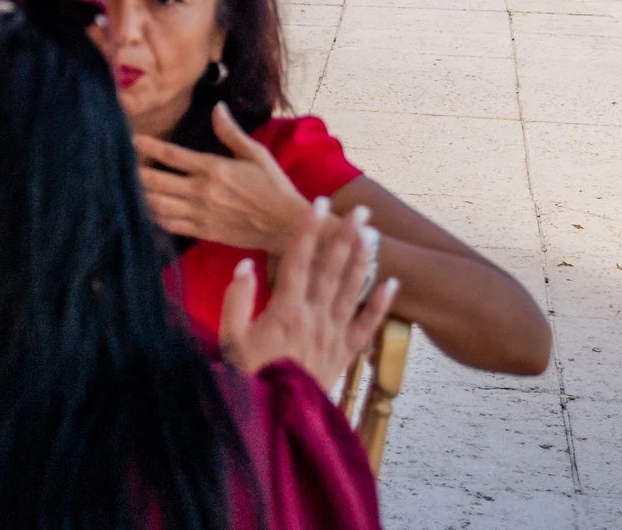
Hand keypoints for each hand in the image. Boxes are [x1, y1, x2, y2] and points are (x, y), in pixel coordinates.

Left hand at [135, 104, 313, 254]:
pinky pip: (170, 225)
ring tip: (118, 187)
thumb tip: (217, 107)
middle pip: (156, 181)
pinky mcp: (203, 232)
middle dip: (133, 173)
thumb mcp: (256, 154)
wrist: (288, 226)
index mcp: (213, 168)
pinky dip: (152, 218)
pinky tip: (139, 211)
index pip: (171, 155)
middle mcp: (202, 191)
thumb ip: (231, 132)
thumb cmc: (274, 187)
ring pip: (158, 204)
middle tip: (113, 164)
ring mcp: (200, 213)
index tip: (127, 139)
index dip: (147, 146)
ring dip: (138, 195)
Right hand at [219, 195, 398, 391]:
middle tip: (361, 210)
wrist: (271, 419)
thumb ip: (236, 300)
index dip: (309, 230)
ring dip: (364, 260)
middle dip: (346, 236)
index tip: (318, 203)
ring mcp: (332, 336)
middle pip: (332, 269)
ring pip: (352, 290)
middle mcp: (314, 318)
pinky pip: (367, 326)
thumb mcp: (229, 338)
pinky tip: (393, 284)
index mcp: (284, 310)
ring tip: (374, 234)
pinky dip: (382, 305)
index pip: (299, 260)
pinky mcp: (344, 355)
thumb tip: (245, 265)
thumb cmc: (245, 377)